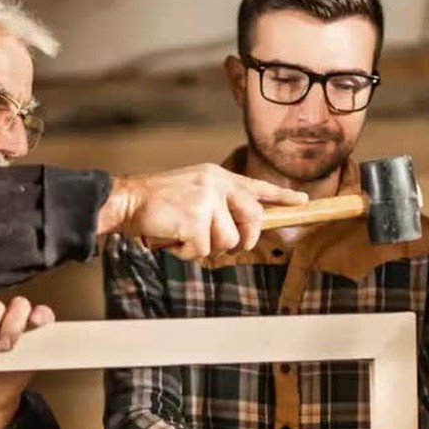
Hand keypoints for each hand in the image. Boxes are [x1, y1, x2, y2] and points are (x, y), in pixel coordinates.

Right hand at [98, 163, 306, 259]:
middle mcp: (217, 184)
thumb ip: (216, 207)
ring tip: (181, 233)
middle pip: (252, 220)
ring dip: (203, 247)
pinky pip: (203, 251)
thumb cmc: (156, 204)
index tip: (303, 201)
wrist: (126, 200)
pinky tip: (172, 238)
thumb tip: (237, 235)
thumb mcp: (192, 194)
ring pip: (227, 242)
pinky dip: (186, 252)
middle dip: (242, 240)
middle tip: (222, 243)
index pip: (256, 187)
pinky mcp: (196, 220)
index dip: (281, 196)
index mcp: (217, 176)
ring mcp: (207, 201)